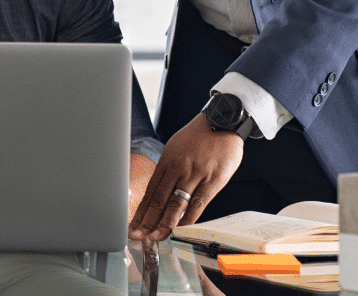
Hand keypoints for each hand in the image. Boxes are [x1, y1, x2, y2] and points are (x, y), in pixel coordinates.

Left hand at [128, 113, 243, 240]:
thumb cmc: (199, 136)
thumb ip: (169, 169)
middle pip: (160, 199)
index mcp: (167, 161)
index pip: (151, 191)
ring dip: (165, 223)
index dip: (142, 210)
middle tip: (139, 236)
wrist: (222, 121)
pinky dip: (189, 218)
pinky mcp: (213, 180)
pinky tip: (180, 228)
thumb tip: (159, 190)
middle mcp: (178, 168)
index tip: (134, 224)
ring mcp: (196, 174)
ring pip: (177, 203)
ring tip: (156, 237)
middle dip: (148, 220)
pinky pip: (199, 203)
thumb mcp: (176, 148)